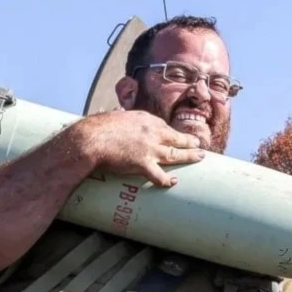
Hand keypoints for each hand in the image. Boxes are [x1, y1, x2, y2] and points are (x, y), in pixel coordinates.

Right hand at [70, 110, 206, 187]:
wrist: (91, 139)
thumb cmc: (96, 127)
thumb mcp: (111, 116)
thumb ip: (118, 114)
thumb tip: (116, 109)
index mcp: (143, 119)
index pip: (162, 125)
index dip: (171, 132)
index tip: (176, 135)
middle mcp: (150, 132)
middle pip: (175, 137)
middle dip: (188, 142)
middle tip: (198, 144)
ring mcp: (149, 148)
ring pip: (174, 154)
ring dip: (189, 156)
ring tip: (199, 157)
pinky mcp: (143, 163)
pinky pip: (159, 175)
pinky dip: (167, 180)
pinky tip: (174, 182)